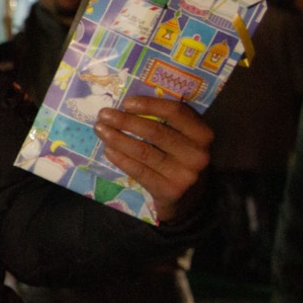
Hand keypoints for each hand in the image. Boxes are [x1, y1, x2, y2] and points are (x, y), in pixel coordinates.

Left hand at [93, 96, 212, 222]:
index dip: (149, 105)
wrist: (190, 199)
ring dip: (117, 138)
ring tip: (100, 130)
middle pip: (156, 132)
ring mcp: (184, 174)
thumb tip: (127, 106)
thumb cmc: (180, 159)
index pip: (176, 112)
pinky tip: (108, 150)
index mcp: (203, 134)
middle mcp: (197, 154)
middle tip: (103, 115)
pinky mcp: (169, 190)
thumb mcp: (183, 139)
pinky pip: (139, 171)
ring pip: (144, 151)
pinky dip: (121, 159)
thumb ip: (167, 123)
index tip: (126, 102)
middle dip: (125, 121)